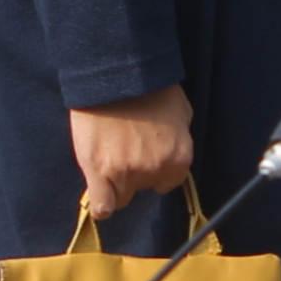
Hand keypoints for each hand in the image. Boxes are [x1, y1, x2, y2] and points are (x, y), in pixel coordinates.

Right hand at [70, 85, 194, 219]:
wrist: (116, 74)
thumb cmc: (150, 88)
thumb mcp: (181, 111)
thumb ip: (180, 138)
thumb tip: (174, 150)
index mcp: (179, 158)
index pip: (167, 184)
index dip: (154, 172)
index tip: (143, 157)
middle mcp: (155, 170)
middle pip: (142, 189)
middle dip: (134, 174)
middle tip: (123, 148)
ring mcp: (127, 172)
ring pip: (121, 198)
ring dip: (115, 182)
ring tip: (106, 157)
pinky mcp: (99, 171)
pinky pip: (102, 206)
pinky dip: (101, 205)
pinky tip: (99, 195)